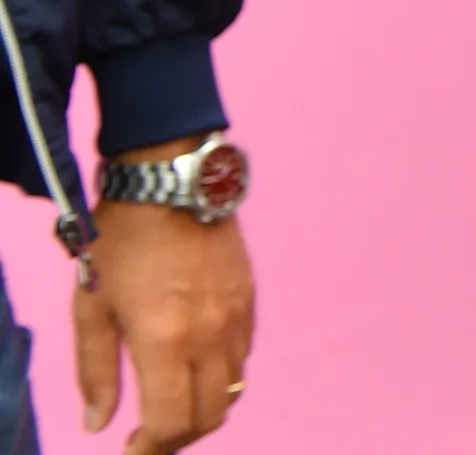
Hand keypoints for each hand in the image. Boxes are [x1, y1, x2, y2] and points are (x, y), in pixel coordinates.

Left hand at [76, 164, 252, 453]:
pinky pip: (242, 356)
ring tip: (170, 402)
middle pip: (211, 415)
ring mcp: (236, 318)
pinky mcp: (249, 300)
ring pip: (233, 389)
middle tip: (150, 437)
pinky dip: (220, 375)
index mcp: (165, 341)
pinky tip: (191, 363)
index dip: (151, 449)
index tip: (130, 449)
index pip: (171, 423)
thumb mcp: (91, 307)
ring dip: (203, 407)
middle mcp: (209, 335)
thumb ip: (95, 371)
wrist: (172, 182)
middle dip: (180, 437)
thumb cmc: (122, 241)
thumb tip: (97, 422)